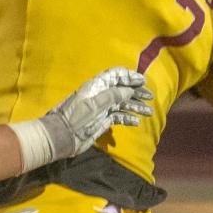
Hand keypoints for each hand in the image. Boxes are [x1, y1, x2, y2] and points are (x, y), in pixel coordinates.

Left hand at [8, 66, 152, 170]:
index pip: (115, 75)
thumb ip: (112, 95)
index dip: (129, 76)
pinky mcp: (101, 121)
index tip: (143, 81)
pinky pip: (117, 117)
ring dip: (135, 106)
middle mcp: (100, 95)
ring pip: (122, 104)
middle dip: (136, 92)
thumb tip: (129, 89)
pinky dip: (127, 118)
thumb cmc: (76, 118)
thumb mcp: (94, 105)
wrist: (62, 136)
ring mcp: (101, 108)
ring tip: (149, 112)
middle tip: (150, 97)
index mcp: (96, 86)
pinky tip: (136, 123)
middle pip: (121, 89)